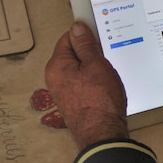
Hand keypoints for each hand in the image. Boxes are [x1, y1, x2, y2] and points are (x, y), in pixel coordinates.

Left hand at [45, 22, 128, 149]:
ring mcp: (64, 92)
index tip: (98, 35)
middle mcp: (55, 78)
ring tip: (107, 78)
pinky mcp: (73, 102)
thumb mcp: (96, 65)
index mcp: (57, 66)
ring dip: (93, 69)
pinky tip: (105, 89)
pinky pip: (83, 84)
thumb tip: (78, 28)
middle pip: (73, 54)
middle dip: (91, 54)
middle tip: (106, 59)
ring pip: (80, 70)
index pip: (68, 38)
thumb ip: (86, 45)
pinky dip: (94, 82)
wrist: (102, 134)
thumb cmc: (100, 101)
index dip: (85, 35)